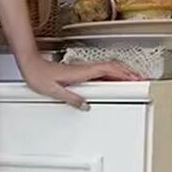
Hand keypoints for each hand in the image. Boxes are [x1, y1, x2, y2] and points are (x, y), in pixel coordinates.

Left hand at [20, 54, 143, 109]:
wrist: (30, 65)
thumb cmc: (39, 75)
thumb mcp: (54, 91)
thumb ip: (71, 98)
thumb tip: (86, 105)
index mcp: (81, 72)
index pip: (107, 70)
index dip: (123, 74)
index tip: (135, 79)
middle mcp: (83, 69)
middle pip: (112, 68)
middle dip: (128, 73)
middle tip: (141, 79)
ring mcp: (82, 69)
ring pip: (107, 68)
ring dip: (121, 72)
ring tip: (132, 79)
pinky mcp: (79, 71)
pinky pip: (100, 71)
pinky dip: (111, 73)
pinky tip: (113, 79)